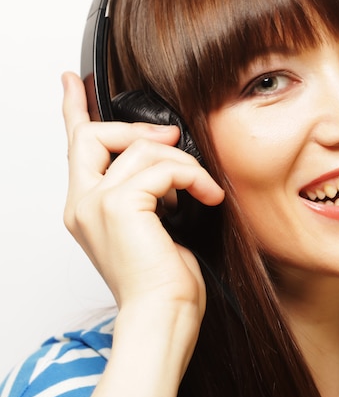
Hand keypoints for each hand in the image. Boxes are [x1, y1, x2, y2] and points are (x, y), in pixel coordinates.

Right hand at [62, 72, 223, 318]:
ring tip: (204, 190)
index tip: (71, 81)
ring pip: (141, 149)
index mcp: (87, 209)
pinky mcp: (120, 206)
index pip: (76, 148)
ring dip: (183, 164)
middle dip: (138, 129)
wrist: (163, 316)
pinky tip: (209, 196)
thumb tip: (167, 156)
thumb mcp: (156, 228)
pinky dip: (193, 177)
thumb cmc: (164, 283)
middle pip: (96, 134)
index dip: (74, 109)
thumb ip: (150, 191)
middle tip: (174, 139)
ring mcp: (96, 204)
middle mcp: (82, 204)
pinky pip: (163, 167)